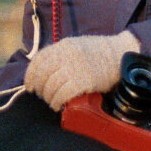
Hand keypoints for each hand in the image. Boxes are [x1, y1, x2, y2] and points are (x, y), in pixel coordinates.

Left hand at [24, 32, 140, 110]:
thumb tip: (44, 72)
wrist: (122, 53)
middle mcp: (66, 55)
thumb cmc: (99, 52)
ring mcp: (75, 67)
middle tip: (41, 95)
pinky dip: (57, 101)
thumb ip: (61, 55)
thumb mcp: (77, 46)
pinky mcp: (84, 81)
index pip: (39, 60)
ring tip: (51, 102)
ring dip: (48, 97)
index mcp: (63, 45)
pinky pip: (63, 94)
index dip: (30, 75)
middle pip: (43, 74)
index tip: (29, 85)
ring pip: (51, 86)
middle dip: (38, 88)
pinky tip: (57, 105)